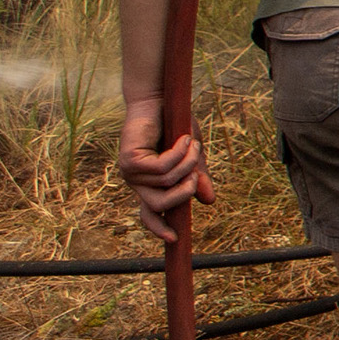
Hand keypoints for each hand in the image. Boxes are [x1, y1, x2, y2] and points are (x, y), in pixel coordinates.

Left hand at [116, 98, 211, 243]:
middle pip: (159, 205)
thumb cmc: (174, 126)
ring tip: (192, 144)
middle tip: (196, 174)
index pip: (150, 213)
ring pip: (165, 183)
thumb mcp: (191, 156)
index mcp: (149, 184)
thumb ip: (197, 177)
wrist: (159, 100)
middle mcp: (136, 182)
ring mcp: (130, 172)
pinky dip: (179, 153)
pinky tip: (184, 138)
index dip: (158, 227)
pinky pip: (162, 167)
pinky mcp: (130, 160)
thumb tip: (209, 202)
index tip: (174, 239)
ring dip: (187, 163)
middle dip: (184, 192)